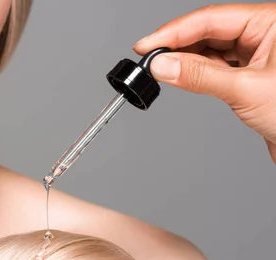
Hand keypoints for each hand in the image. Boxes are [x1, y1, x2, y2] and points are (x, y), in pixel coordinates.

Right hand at [133, 3, 275, 162]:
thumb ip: (200, 76)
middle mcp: (266, 32)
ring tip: (162, 70)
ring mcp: (259, 52)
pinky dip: (198, 72)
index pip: (212, 19)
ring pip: (211, 49)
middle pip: (209, 31)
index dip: (175, 32)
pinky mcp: (252, 73)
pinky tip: (182, 76)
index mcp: (273, 22)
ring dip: (186, 60)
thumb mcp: (245, 90)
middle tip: (150, 59)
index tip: (148, 45)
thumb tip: (164, 66)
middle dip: (177, 46)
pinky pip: (217, 65)